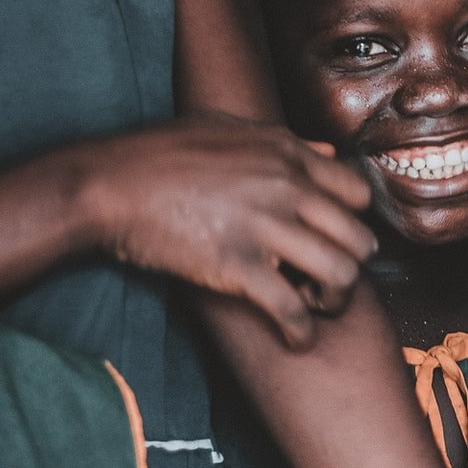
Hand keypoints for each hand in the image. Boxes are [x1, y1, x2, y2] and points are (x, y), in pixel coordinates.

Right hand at [83, 114, 377, 350]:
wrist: (109, 185)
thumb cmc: (160, 154)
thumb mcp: (227, 127)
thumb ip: (282, 140)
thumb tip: (326, 153)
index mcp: (286, 153)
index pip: (358, 193)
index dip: (353, 222)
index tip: (336, 240)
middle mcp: (286, 186)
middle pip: (358, 238)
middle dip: (352, 266)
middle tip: (327, 279)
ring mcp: (264, 225)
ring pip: (340, 273)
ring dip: (334, 299)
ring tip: (314, 306)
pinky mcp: (237, 265)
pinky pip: (292, 308)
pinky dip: (302, 332)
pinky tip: (297, 340)